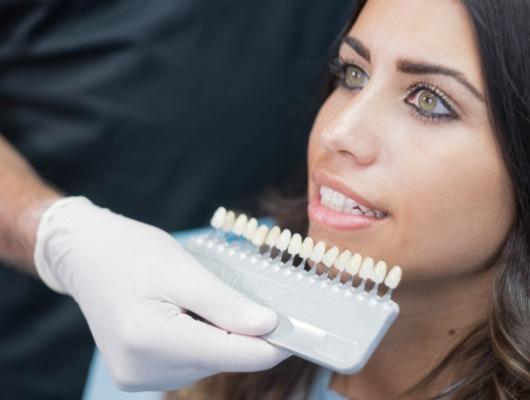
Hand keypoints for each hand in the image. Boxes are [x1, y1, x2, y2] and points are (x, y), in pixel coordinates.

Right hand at [34, 197, 288, 390]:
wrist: (86, 256)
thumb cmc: (131, 253)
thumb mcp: (183, 269)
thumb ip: (226, 303)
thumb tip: (269, 327)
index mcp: (150, 338)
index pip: (232, 354)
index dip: (272, 343)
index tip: (300, 330)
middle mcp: (143, 369)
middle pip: (220, 360)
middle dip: (243, 333)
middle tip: (251, 299)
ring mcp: (139, 377)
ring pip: (207, 363)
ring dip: (220, 336)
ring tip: (202, 300)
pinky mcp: (139, 375)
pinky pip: (189, 363)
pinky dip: (201, 340)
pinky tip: (189, 315)